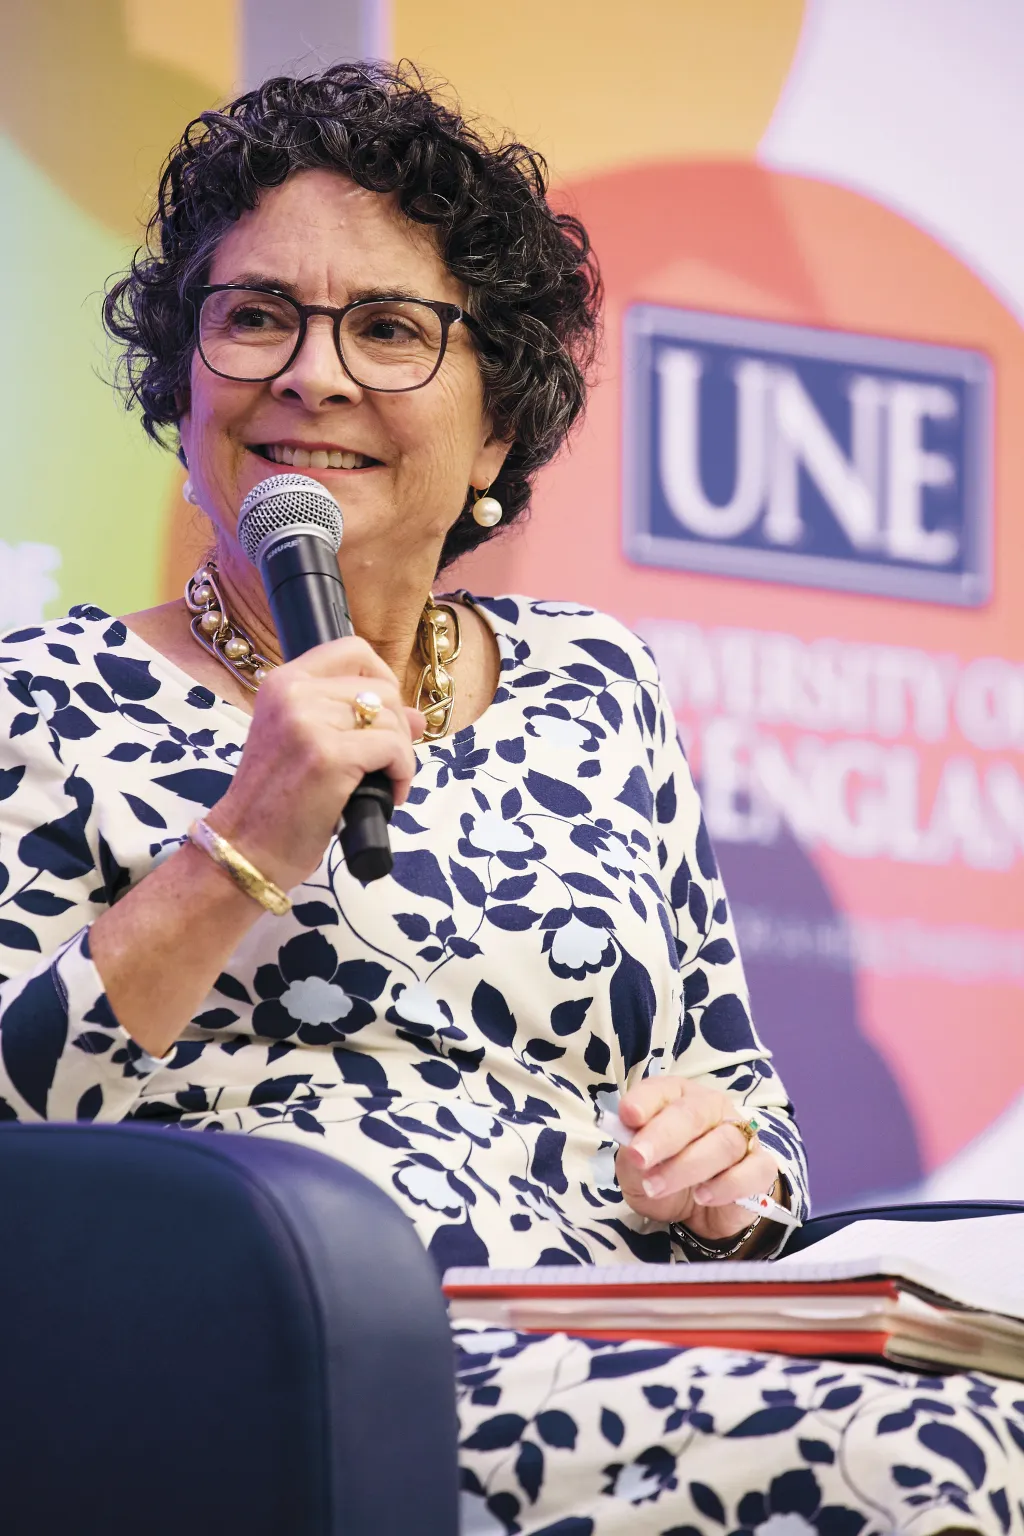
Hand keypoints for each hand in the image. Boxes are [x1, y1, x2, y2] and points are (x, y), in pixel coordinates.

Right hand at [206, 636, 424, 890]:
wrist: (246, 847)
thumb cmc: (276, 802)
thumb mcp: (309, 746)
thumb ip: (356, 721)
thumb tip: (415, 717)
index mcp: (283, 683)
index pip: (352, 650)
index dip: (381, 678)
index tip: (383, 715)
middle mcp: (293, 693)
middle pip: (381, 690)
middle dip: (396, 729)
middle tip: (383, 763)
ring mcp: (309, 722)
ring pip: (392, 720)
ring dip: (400, 756)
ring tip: (383, 784)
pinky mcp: (329, 756)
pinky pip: (394, 749)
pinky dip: (402, 774)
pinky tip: (389, 795)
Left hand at [615, 1077, 781, 1243]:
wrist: (699, 1213)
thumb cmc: (663, 1175)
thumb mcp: (636, 1168)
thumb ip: (632, 1152)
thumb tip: (630, 1137)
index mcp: (677, 1097)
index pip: (661, 1090)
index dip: (644, 1101)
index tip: (628, 1116)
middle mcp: (711, 1109)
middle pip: (692, 1114)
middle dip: (663, 1136)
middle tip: (639, 1158)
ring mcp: (740, 1136)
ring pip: (722, 1143)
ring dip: (686, 1167)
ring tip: (657, 1188)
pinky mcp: (760, 1168)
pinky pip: (751, 1172)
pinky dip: (726, 1186)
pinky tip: (702, 1196)